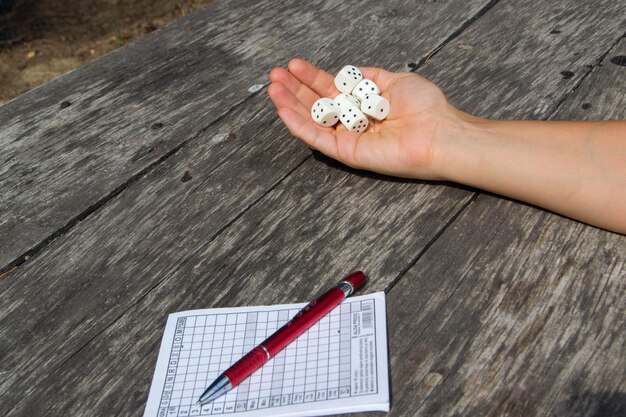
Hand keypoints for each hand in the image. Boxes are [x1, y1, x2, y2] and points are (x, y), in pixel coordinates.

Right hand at [268, 59, 470, 179]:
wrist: (438, 132)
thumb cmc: (425, 107)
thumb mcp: (393, 80)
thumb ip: (367, 77)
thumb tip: (347, 71)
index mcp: (362, 104)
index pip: (329, 89)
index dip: (311, 77)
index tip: (294, 64)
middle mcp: (352, 121)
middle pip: (315, 104)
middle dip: (294, 88)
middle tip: (275, 74)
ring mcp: (347, 138)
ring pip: (311, 120)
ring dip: (289, 104)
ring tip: (273, 87)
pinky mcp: (345, 152)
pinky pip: (317, 137)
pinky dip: (298, 124)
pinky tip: (282, 109)